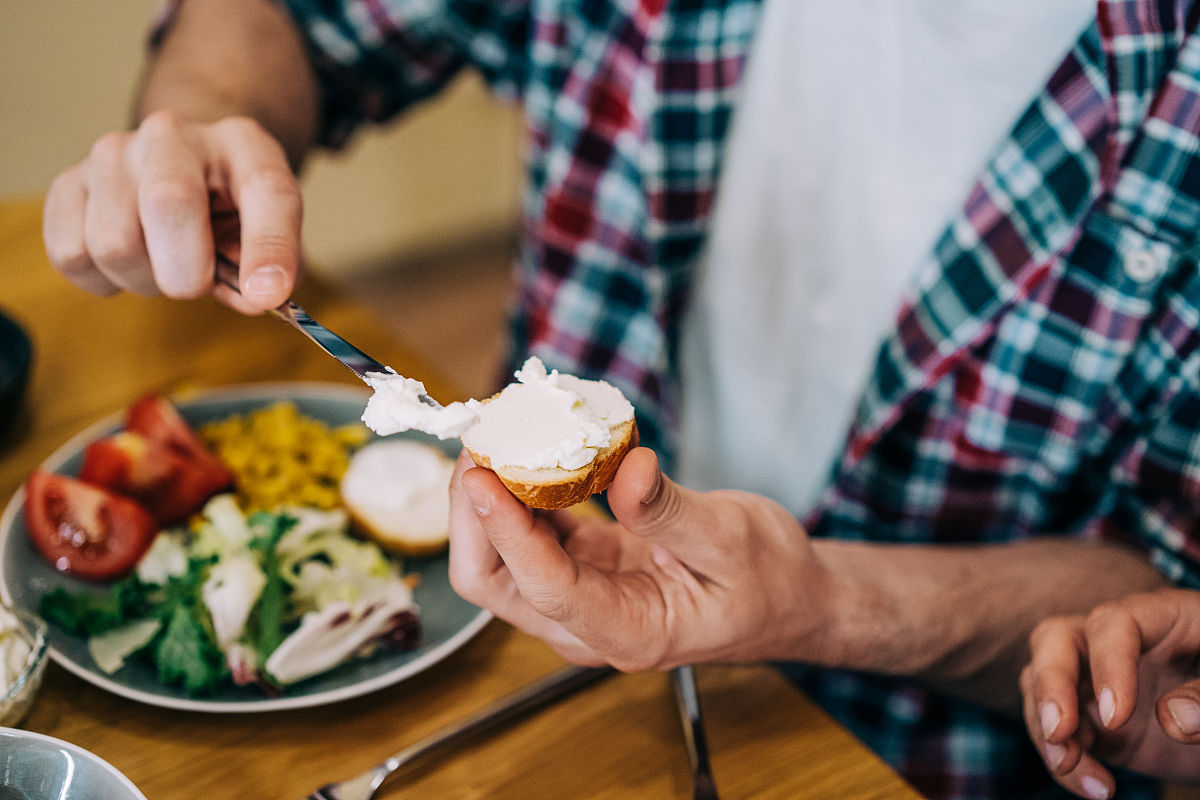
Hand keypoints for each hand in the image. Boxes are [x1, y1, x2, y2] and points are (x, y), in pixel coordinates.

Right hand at [42, 111, 301, 312]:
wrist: (180, 167)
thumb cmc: (230, 203)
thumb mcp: (271, 224)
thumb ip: (276, 260)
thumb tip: (259, 296)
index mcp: (241, 143)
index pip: (264, 189)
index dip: (268, 246)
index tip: (266, 294)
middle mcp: (171, 135)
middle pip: (168, 205)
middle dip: (188, 272)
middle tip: (198, 282)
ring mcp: (111, 154)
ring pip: (114, 245)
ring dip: (144, 280)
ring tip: (162, 264)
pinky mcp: (67, 182)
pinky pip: (72, 256)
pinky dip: (103, 279)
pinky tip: (129, 259)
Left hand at [446, 447, 835, 669]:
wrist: (787, 600)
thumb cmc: (770, 580)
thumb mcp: (733, 537)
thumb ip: (671, 510)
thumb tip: (624, 469)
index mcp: (628, 631)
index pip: (545, 586)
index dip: (505, 531)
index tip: (481, 476)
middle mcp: (586, 625)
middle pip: (495, 582)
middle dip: (472, 515)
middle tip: (482, 442)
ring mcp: (576, 600)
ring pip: (499, 559)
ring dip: (487, 498)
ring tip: (494, 436)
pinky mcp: (578, 570)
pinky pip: (527, 535)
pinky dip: (515, 492)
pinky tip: (521, 450)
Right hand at [1021, 588, 1199, 797]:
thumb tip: (1172, 719)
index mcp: (1161, 618)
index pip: (1114, 623)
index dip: (1108, 664)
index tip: (1117, 716)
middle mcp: (1117, 642)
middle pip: (1056, 640)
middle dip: (1049, 684)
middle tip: (1059, 731)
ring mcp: (1097, 679)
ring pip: (1040, 684)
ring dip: (1046, 729)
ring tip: (1069, 765)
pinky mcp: (1092, 719)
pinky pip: (1057, 733)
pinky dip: (1066, 762)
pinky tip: (1097, 787)